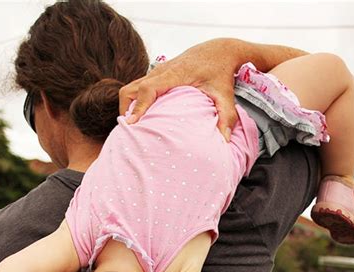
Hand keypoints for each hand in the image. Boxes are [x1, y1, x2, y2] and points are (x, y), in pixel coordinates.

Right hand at [119, 38, 243, 140]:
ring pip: (130, 89)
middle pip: (130, 90)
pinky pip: (137, 89)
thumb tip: (224, 140)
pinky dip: (135, 103)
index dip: (138, 107)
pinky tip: (143, 119)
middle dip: (127, 111)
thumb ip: (226, 116)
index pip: (147, 89)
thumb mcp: (226, 95)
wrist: (219, 50)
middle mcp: (160, 72)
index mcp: (174, 75)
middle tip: (131, 132)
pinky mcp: (157, 75)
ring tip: (135, 129)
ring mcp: (156, 72)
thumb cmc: (221, 72)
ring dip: (128, 108)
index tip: (131, 124)